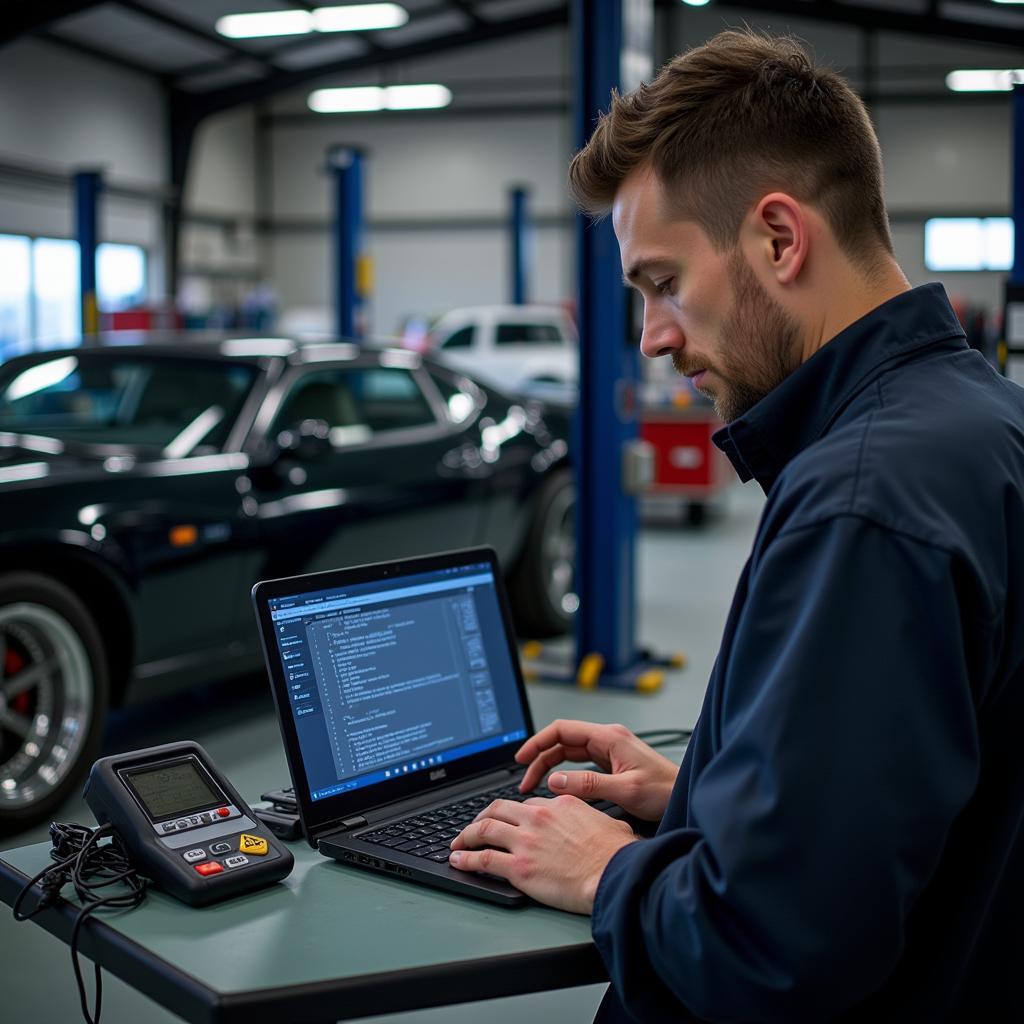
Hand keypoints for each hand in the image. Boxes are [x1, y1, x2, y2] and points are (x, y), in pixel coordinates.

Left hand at [449, 795, 636, 913]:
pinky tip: (457, 861)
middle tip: (474, 826)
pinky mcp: (519, 867)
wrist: (615, 874)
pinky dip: (465, 859)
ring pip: (483, 830)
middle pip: (498, 809)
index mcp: (558, 804)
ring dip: (466, 836)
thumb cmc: (616, 854)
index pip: (526, 804)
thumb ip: (594, 818)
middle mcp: (538, 817)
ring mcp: (526, 841)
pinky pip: (482, 859)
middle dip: (481, 817)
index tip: (507, 821)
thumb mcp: (609, 822)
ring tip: (457, 843)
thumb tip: (601, 824)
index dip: (513, 813)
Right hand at [516, 719, 679, 820]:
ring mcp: (609, 751)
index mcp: (609, 737)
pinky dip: (564, 774)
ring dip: (549, 767)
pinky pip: (579, 763)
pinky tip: (557, 788)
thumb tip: (555, 781)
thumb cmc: (665, 790)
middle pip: (562, 741)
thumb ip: (589, 784)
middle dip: (539, 758)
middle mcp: (607, 739)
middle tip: (524, 781)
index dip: (538, 742)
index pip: (562, 730)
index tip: (520, 757)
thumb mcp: (626, 790)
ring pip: (569, 753)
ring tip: (534, 787)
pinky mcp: (611, 764)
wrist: (686, 797)